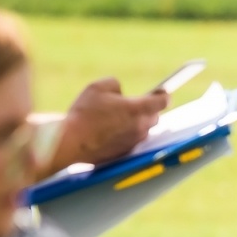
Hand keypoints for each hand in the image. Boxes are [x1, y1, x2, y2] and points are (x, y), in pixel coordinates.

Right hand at [52, 78, 167, 169]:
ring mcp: (135, 142)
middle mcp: (141, 127)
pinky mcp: (127, 152)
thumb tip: (121, 92)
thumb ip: (115, 84)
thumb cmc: (85, 113)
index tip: (162, 92)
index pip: (162, 101)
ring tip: (120, 117)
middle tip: (135, 104)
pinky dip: (127, 134)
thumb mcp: (97, 87)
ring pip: (144, 130)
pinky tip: (112, 130)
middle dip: (148, 109)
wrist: (73, 142)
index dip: (164, 95)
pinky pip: (133, 140)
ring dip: (137, 123)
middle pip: (155, 116)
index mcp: (137, 109)